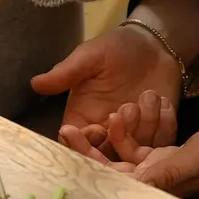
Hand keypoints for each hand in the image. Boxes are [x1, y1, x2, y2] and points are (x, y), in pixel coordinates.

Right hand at [31, 24, 182, 148]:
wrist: (153, 44)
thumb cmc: (116, 47)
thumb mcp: (90, 56)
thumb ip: (66, 73)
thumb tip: (35, 83)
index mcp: (84, 118)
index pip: (78, 142)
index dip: (85, 143)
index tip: (96, 127)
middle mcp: (107, 132)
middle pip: (107, 155)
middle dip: (120, 136)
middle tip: (127, 108)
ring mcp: (134, 135)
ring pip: (135, 151)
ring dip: (143, 127)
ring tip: (147, 95)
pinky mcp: (157, 132)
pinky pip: (161, 142)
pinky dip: (163, 126)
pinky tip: (163, 101)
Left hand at [62, 118, 198, 197]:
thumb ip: (168, 170)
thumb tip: (136, 184)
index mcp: (161, 188)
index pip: (116, 180)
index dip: (89, 163)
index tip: (67, 143)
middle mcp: (157, 181)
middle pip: (112, 167)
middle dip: (91, 148)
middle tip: (66, 128)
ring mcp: (162, 166)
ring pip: (126, 152)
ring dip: (118, 131)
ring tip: (115, 109)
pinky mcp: (170, 154)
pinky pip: (143, 141)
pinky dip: (138, 126)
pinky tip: (137, 108)